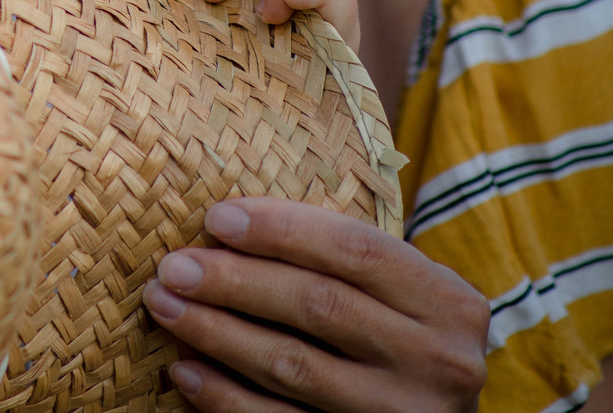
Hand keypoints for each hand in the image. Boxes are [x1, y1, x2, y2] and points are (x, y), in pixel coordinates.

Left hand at [144, 197, 487, 412]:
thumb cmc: (402, 336)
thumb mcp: (402, 293)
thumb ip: (345, 259)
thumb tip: (230, 224)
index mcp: (447, 304)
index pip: (356, 249)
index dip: (281, 230)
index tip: (215, 218)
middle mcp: (437, 362)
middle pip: (319, 306)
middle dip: (236, 281)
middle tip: (175, 267)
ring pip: (294, 366)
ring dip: (217, 333)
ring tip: (165, 306)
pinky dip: (226, 397)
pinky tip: (185, 371)